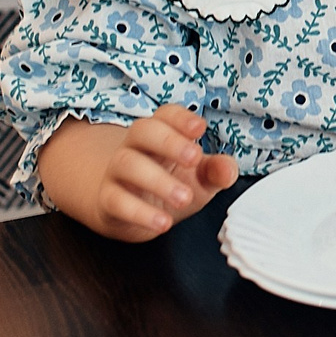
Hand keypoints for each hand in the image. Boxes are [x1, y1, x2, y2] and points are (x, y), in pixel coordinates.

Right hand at [35, 105, 238, 240]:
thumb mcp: (199, 178)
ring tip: (184, 199)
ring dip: (158, 181)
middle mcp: (135, 146)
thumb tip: (228, 170)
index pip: (165, 115)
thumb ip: (216, 171)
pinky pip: (116, 200)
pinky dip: (139, 212)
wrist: (133, 213)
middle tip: (194, 158)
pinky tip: (162, 222)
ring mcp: (117, 171)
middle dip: (169, 141)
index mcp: (160, 134)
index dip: (181, 118)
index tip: (200, 128)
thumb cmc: (171, 184)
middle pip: (143, 130)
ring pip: (128, 164)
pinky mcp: (107, 199)